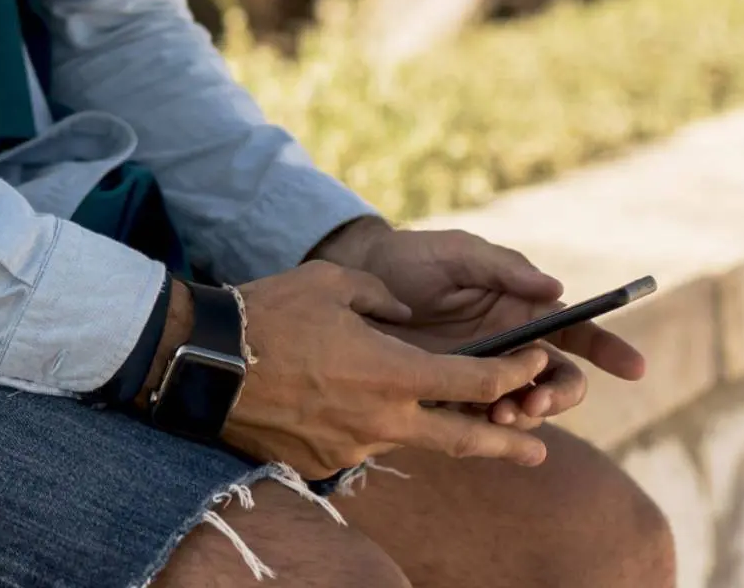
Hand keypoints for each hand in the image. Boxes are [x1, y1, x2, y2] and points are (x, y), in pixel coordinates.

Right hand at [218, 261, 553, 479]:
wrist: (206, 361)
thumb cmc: (271, 313)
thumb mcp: (335, 283)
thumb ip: (382, 299)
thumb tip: (401, 316)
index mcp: (395, 371)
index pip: (477, 381)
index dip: (514, 373)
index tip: (533, 364)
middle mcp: (383, 419)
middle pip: (463, 439)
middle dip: (507, 442)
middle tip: (537, 450)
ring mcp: (352, 446)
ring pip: (406, 439)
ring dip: (422, 426)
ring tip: (421, 413)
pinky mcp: (321, 462)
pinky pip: (357, 446)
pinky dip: (364, 429)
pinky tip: (340, 407)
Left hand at [310, 217, 645, 427]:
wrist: (356, 282)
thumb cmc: (412, 260)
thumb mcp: (457, 254)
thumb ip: (504, 268)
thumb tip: (555, 288)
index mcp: (523, 308)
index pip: (577, 330)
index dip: (609, 349)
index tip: (633, 367)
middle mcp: (511, 344)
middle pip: (558, 379)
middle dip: (558, 396)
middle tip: (535, 401)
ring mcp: (482, 372)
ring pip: (525, 405)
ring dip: (525, 414)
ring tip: (502, 412)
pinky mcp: (449, 393)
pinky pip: (480, 418)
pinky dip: (488, 425)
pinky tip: (476, 419)